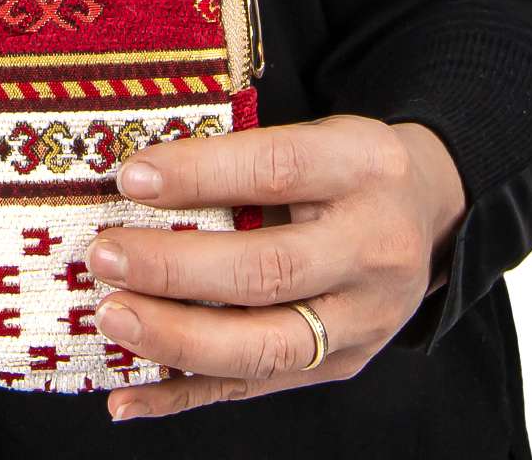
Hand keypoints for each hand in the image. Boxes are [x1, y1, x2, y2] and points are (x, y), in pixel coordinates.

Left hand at [85, 114, 466, 420]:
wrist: (427, 214)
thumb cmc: (343, 167)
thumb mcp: (314, 135)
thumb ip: (242, 155)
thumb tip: (136, 180)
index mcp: (363, 168)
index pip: (276, 169)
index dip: (199, 175)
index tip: (130, 179)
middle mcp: (373, 249)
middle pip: (268, 269)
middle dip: (175, 268)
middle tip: (104, 256)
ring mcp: (362, 320)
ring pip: (264, 345)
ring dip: (175, 338)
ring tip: (110, 317)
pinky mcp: (339, 365)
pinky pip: (253, 388)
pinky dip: (183, 395)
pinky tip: (126, 396)